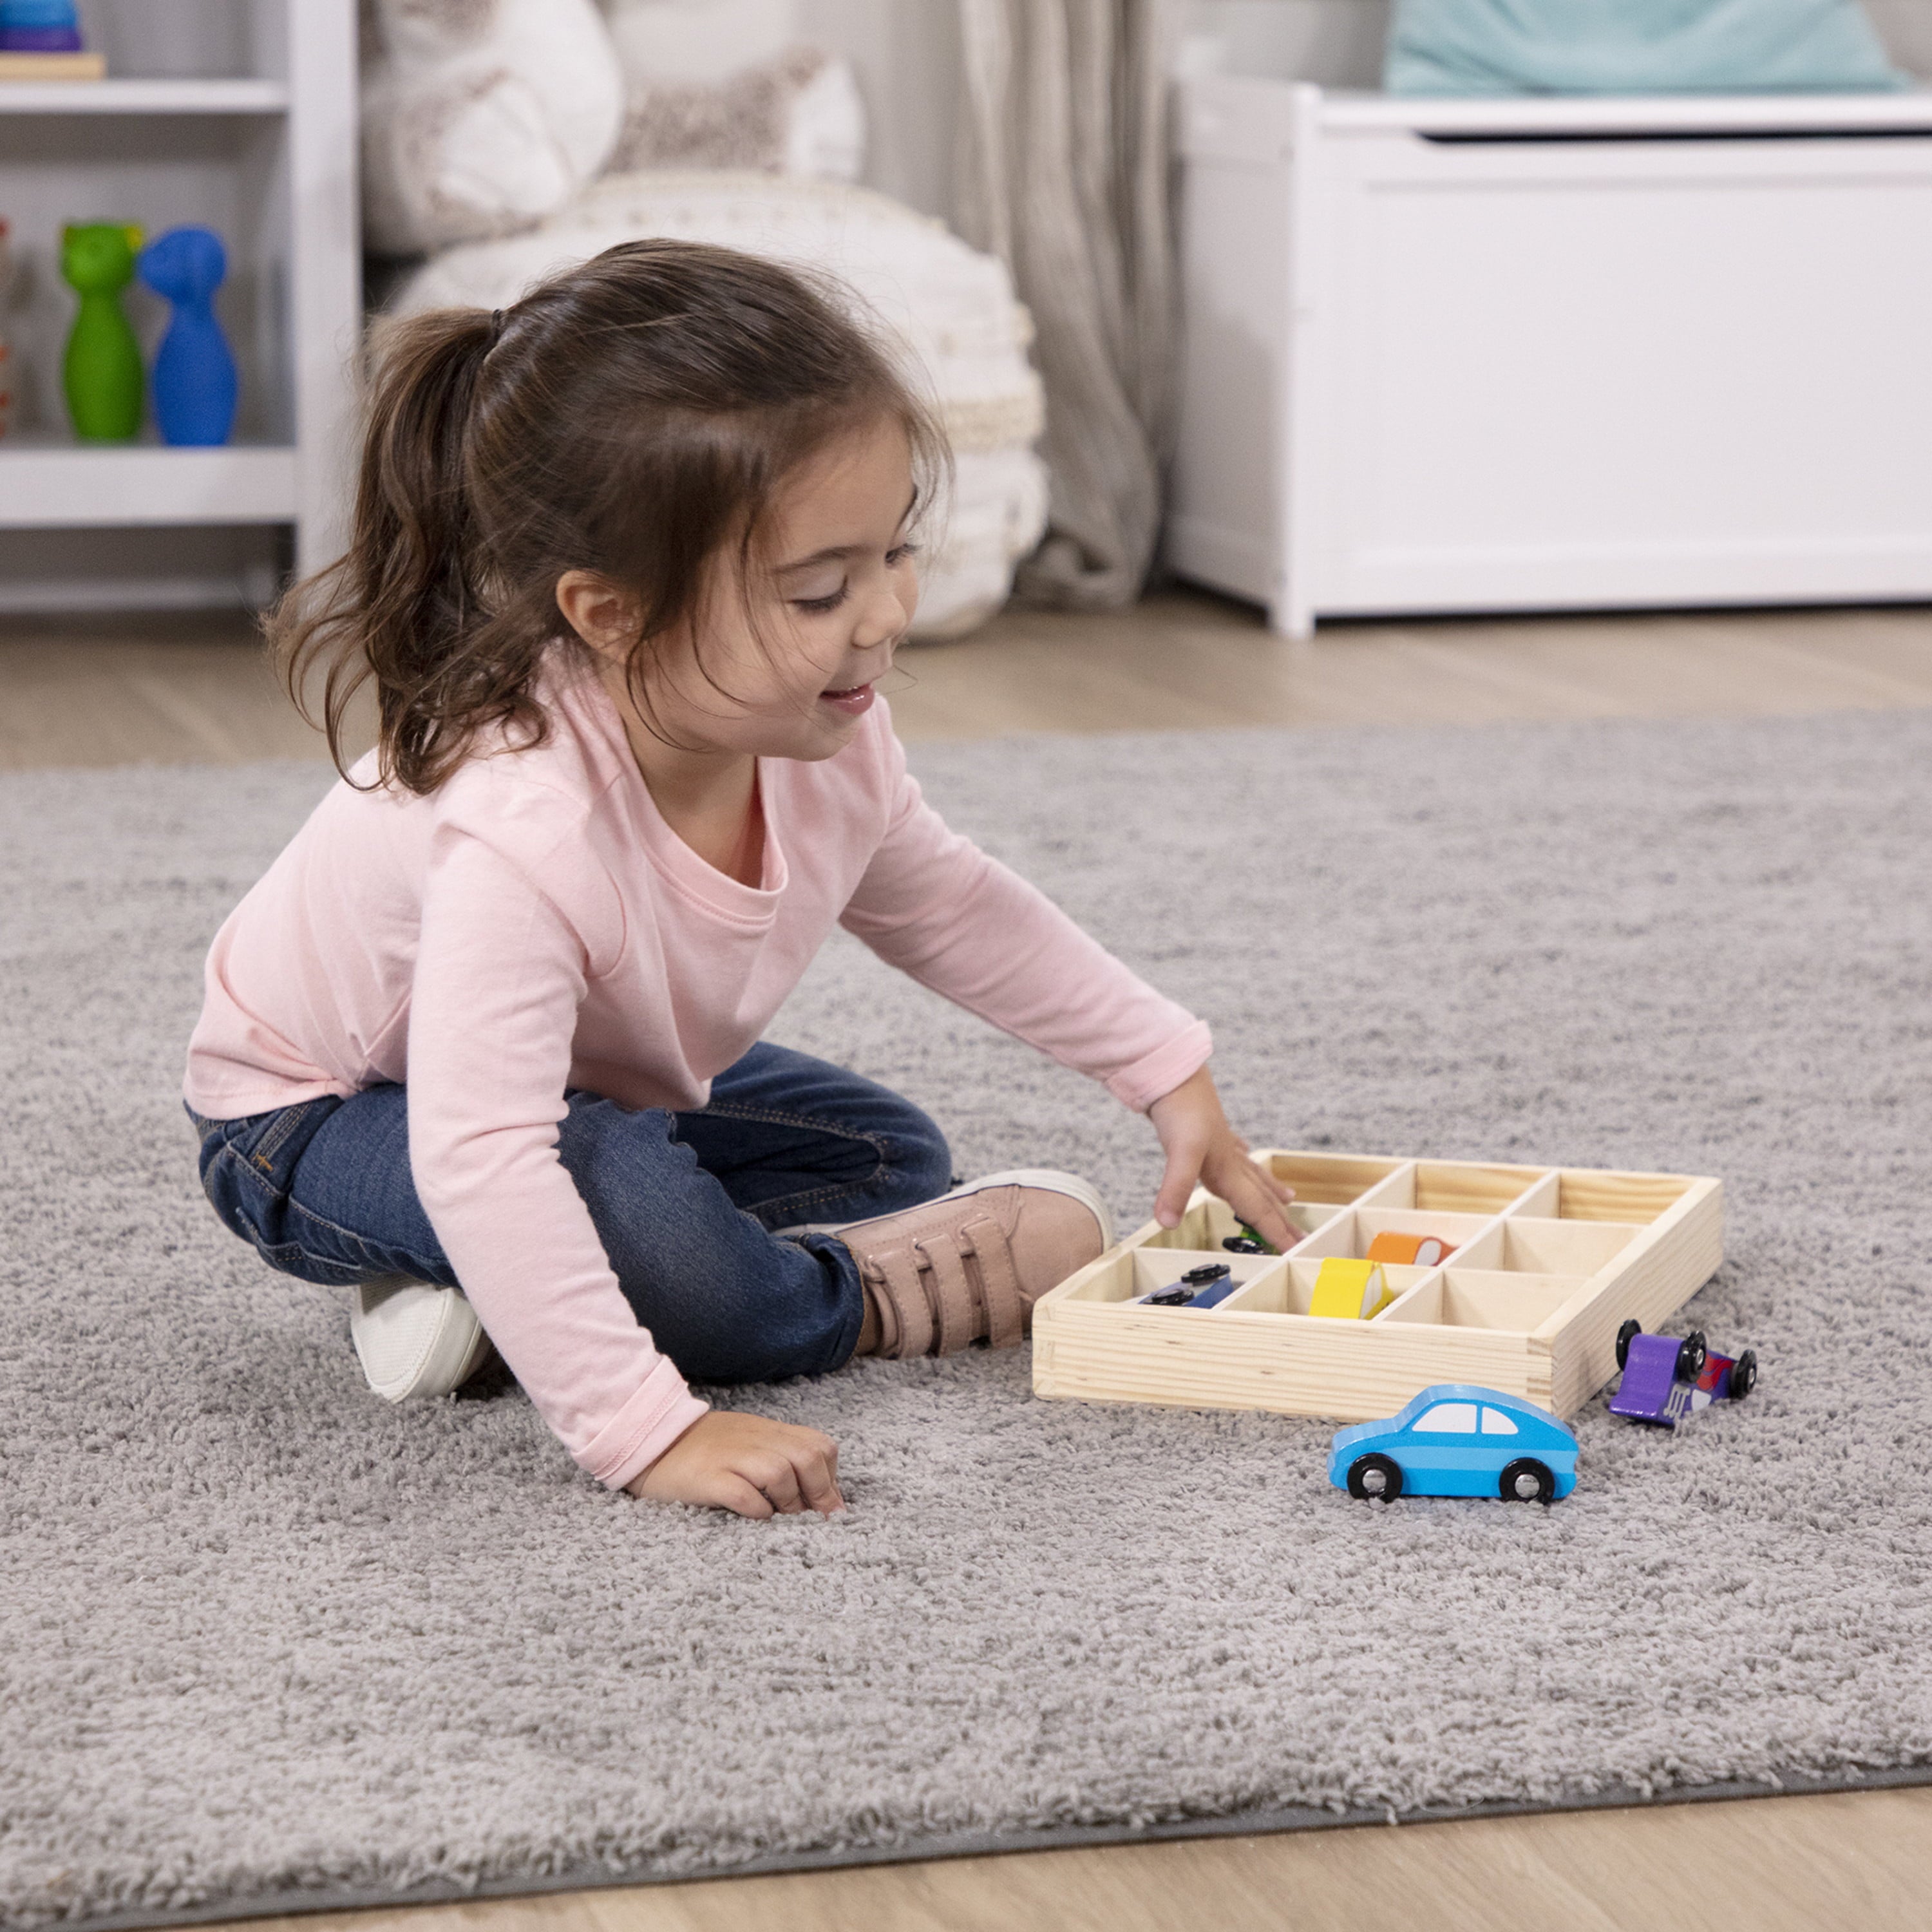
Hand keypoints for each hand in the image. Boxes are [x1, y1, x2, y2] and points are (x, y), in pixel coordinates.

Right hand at [627, 1410, 844, 1517]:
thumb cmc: (704, 1450)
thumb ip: (782, 1458)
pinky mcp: (707, 1478)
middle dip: (820, 1491)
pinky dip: (757, 1510)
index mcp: (768, 1432)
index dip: (831, 1477)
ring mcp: (731, 1457)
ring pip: (780, 1472)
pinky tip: (755, 1516)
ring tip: (781, 1517)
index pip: (819, 1445)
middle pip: (807, 1457)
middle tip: (813, 1518)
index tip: (827, 1505)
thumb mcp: (748, 1443)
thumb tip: (824, 1497)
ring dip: (789, 1501)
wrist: (649, 1441)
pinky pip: (743, 1494)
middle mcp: (754, 1440)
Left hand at [1145, 1064, 1297, 1252]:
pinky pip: (1235, 1152)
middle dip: (1280, 1220)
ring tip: (1288, 1198)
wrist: (1173, 1074)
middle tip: (1301, 1239)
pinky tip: (1242, 1153)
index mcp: (1228, 1171)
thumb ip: (1174, 1188)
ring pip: (1253, 1174)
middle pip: (1262, 1196)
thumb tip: (1167, 1223)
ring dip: (1270, 1190)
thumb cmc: (1181, 1110)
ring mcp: (1221, 1145)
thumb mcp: (1179, 1153)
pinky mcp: (1208, 1132)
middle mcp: (1230, 1161)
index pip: (1258, 1210)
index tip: (1296, 1251)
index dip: (1276, 1232)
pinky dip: (1244, 1160)